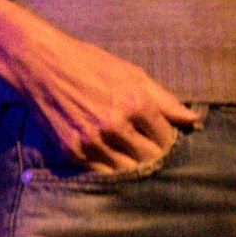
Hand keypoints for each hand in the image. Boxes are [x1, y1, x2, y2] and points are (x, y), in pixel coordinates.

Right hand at [10, 25, 200, 171]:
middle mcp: (115, 125)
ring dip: (135, 165)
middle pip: (149, 157)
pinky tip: (114, 157)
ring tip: (135, 156)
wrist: (42, 66)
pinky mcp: (72, 151)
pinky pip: (102, 171)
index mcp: (135, 103)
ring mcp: (92, 141)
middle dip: (155, 155)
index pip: (166, 138)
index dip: (169, 139)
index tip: (166, 138)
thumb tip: (193, 119)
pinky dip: (112, 167)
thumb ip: (165, 100)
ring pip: (127, 170)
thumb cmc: (92, 65)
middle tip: (153, 150)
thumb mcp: (133, 74)